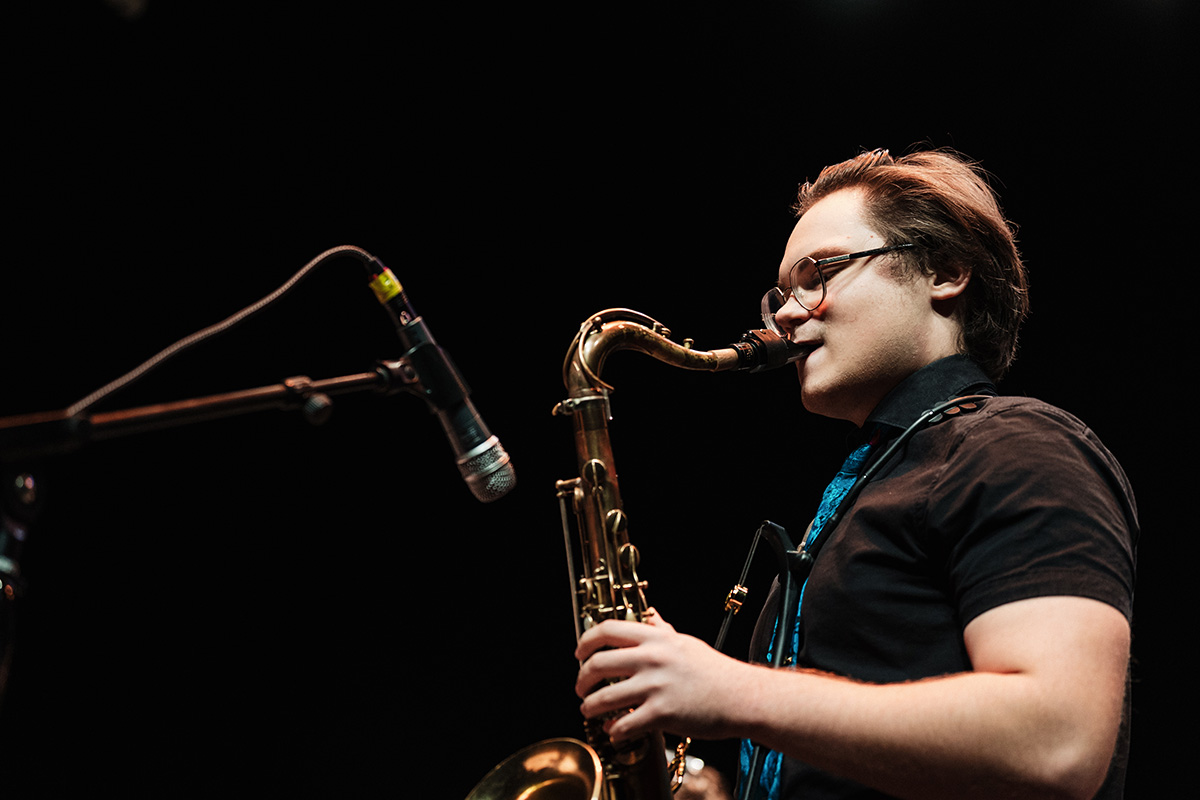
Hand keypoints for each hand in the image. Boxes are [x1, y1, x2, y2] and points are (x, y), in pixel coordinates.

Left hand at [573, 608, 751, 742]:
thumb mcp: (685, 642)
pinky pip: (624, 724)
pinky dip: (613, 730)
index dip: (586, 641)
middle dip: (581, 679)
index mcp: (656, 638)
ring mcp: (656, 686)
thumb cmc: (716, 671)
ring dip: (590, 707)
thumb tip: (650, 615)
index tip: (579, 653)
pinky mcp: (662, 713)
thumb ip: (663, 630)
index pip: (608, 630)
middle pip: (598, 663)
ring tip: (589, 710)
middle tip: (580, 688)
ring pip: (604, 697)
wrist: (742, 696)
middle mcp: (652, 658)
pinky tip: (614, 731)